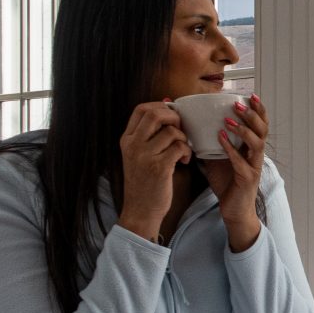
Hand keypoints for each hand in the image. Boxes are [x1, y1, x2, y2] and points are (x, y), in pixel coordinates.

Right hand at [116, 101, 190, 240]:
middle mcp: (133, 145)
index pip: (141, 109)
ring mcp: (144, 156)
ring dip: (183, 139)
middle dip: (174, 117)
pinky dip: (186, 152)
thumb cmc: (144, 182)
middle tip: (181, 130)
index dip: (160, 106)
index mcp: (127, 140)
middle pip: (156, 114)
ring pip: (172, 131)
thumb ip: (149, 133)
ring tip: (182, 151)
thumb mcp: (138, 155)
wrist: (140, 211)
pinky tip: (183, 162)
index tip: (171, 117)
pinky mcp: (159, 168)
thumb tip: (166, 102)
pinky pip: (179, 147)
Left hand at [198, 94, 268, 250]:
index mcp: (251, 149)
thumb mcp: (217, 161)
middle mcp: (256, 156)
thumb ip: (210, 146)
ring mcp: (254, 167)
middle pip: (263, 130)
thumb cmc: (228, 185)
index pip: (260, 125)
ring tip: (229, 120)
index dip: (258, 109)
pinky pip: (241, 162)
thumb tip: (192, 129)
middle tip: (238, 103)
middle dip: (252, 115)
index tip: (250, 94)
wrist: (233, 212)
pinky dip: (230, 149)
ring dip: (243, 130)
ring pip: (257, 144)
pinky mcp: (247, 179)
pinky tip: (220, 139)